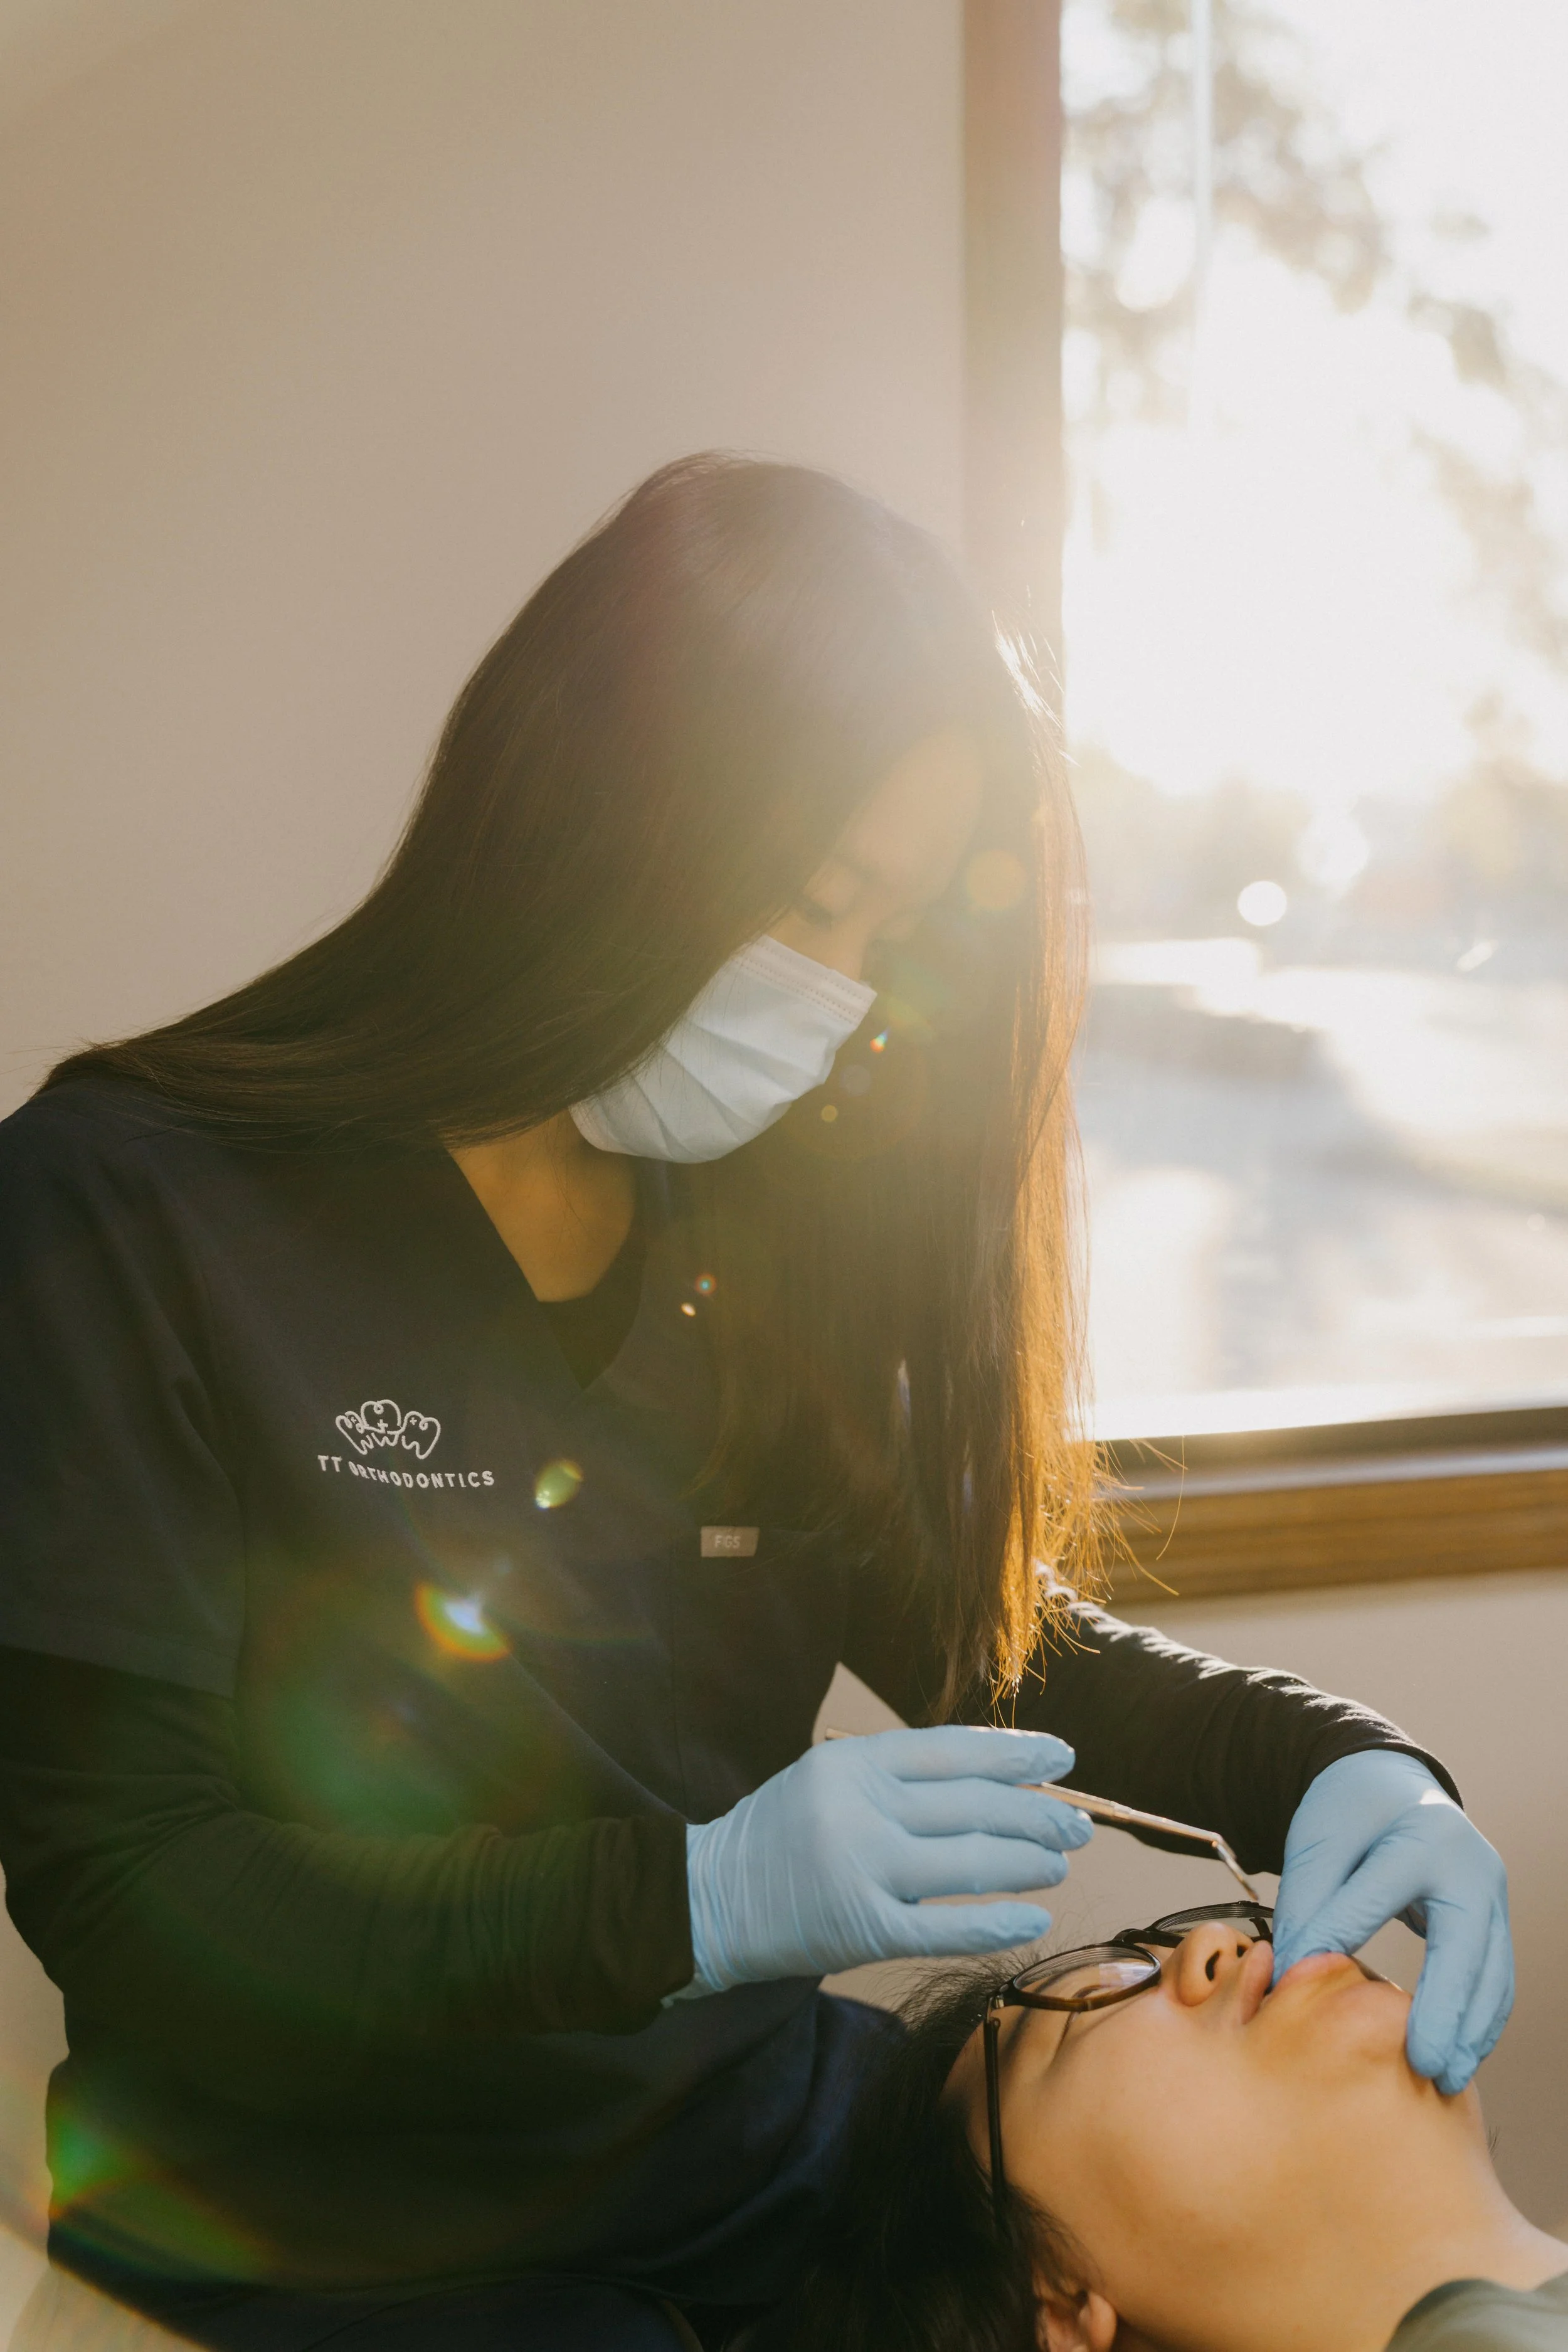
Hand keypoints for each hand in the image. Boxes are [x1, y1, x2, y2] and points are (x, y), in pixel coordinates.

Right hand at [680, 1726, 1092, 1992]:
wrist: (709, 1900)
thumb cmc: (781, 1836)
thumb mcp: (830, 1781)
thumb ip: (898, 1781)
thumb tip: (996, 1784)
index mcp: (854, 1764)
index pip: (953, 1750)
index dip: (1015, 1752)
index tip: (1063, 1757)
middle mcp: (860, 1809)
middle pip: (974, 1805)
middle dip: (1038, 1813)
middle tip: (1080, 1825)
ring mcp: (861, 1869)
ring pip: (970, 1862)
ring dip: (1028, 1862)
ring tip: (1060, 1862)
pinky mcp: (862, 1930)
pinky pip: (947, 1927)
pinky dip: (997, 1922)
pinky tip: (1034, 1918)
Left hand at [1272, 1749, 1512, 2093]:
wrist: (1389, 1785)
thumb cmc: (1352, 1811)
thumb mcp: (1319, 1839)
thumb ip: (1309, 1901)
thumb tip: (1297, 1971)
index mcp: (1421, 1834)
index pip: (1377, 1896)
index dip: (1337, 1937)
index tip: (1301, 1981)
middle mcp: (1469, 1865)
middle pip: (1465, 1947)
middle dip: (1447, 2011)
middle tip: (1424, 2065)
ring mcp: (1490, 1894)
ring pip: (1492, 1973)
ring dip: (1471, 2030)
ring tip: (1445, 2077)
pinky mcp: (1492, 1919)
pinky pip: (1494, 1978)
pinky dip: (1477, 2019)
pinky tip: (1457, 2052)